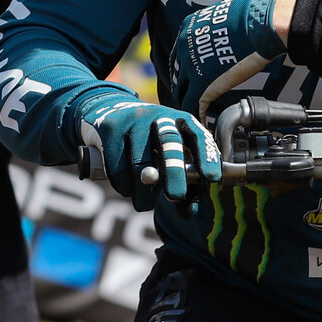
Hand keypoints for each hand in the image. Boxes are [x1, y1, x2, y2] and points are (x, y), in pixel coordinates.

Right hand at [76, 95, 220, 208]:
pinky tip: (127, 190)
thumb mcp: (170, 153)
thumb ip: (183, 182)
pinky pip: (118, 164)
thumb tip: (188, 212)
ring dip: (142, 190)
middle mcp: (160, 117)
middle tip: (175, 197)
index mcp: (182, 122)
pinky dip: (123, 184)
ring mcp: (134, 120)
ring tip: (144, 205)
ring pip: (140, 161)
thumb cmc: (150, 141)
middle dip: (174, 172)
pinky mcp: (112, 128)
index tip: (211, 178)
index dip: (206, 157)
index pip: (199, 136)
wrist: (110, 110)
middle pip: (170, 142)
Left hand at [164, 0, 290, 114]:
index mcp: (187, 30)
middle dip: (181, 86)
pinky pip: (192, 103)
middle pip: (177, 73)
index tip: (187, 78)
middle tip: (187, 97)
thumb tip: (227, 32)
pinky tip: (201, 121)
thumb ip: (217, 29)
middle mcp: (184, 48)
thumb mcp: (223, 17)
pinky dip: (196, 114)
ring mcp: (191, 67)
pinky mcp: (203, 83)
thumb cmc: (251, 17)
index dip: (183, 69)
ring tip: (193, 112)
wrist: (259, 23)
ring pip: (182, 91)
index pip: (179, 55)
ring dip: (187, 101)